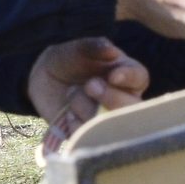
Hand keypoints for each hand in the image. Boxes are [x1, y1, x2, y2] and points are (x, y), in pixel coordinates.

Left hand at [28, 39, 147, 154]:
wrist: (45, 81)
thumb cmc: (67, 60)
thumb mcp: (76, 49)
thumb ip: (93, 47)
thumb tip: (110, 50)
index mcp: (128, 74)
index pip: (139, 78)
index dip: (129, 78)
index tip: (113, 76)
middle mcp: (125, 98)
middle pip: (132, 107)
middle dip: (111, 98)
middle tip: (89, 85)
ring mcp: (110, 119)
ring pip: (109, 123)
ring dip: (86, 107)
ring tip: (71, 93)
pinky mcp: (92, 134)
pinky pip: (89, 136)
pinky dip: (75, 123)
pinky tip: (68, 112)